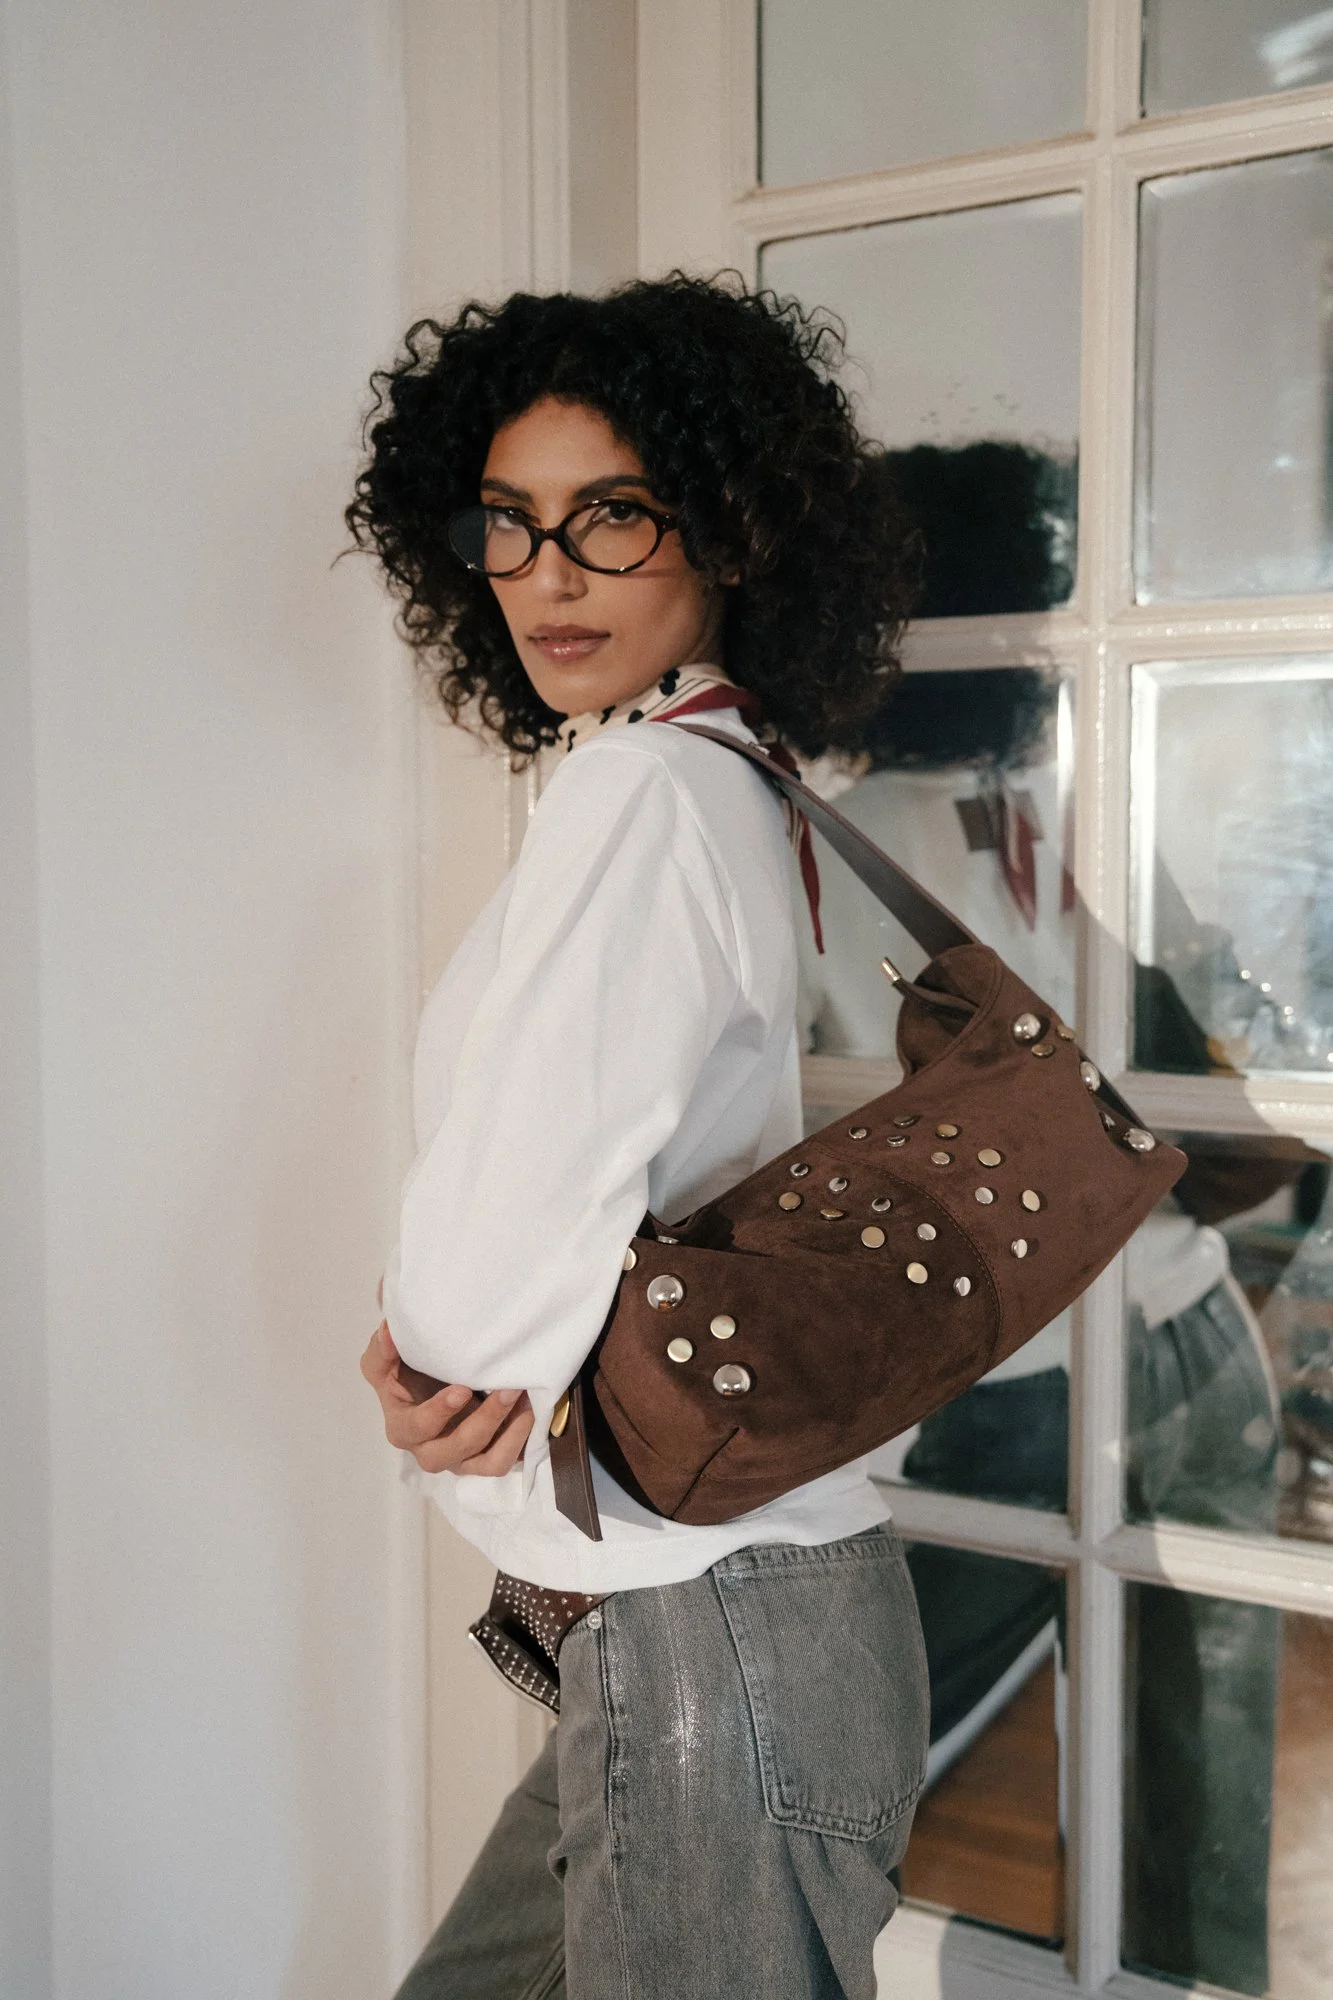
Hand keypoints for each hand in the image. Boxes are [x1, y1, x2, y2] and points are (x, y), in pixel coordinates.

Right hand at [360, 1321, 533, 1475]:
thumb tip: (387, 1329)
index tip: (462, 1389)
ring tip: (527, 1403)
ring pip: (489, 1463)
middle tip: (509, 1390)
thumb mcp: (388, 1363)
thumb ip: (383, 1349)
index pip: (418, 1427)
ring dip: (511, 1435)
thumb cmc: (408, 1374)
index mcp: (403, 1428)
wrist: (431, 1385)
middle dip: (486, 1420)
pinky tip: (531, 1413)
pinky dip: (522, 1441)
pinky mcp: (486, 1461)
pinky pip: (507, 1461)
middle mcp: (431, 1451)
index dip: (440, 1412)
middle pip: (457, 1448)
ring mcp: (462, 1460)